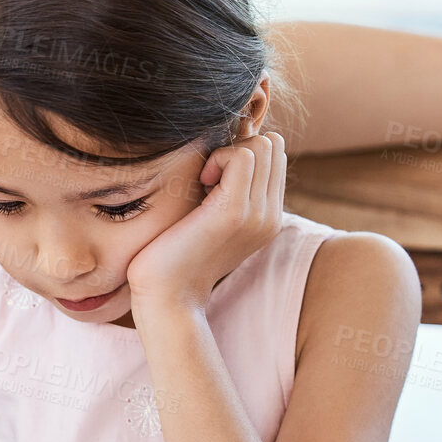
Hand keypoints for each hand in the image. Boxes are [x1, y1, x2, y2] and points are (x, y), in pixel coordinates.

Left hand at [126, 131, 287, 316]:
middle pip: (273, 146)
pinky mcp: (236, 212)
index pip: (274, 156)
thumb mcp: (211, 219)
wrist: (167, 296)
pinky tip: (200, 182)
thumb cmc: (176, 254)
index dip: (242, 153)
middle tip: (209, 177)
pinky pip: (244, 156)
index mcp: (268, 217)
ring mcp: (258, 214)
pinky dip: (219, 157)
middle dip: (238, 148)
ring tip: (205, 181)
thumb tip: (226, 152)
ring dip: (227, 152)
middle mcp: (271, 216)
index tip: (213, 178)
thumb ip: (228, 192)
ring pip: (263, 146)